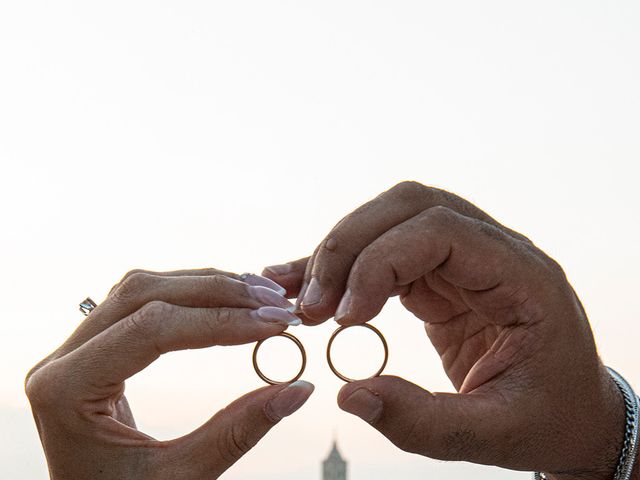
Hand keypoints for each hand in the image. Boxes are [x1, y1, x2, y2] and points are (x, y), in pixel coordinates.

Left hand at [25, 268, 312, 479]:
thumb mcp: (180, 479)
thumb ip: (237, 432)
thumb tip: (298, 390)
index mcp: (67, 391)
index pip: (151, 329)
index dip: (220, 321)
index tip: (275, 324)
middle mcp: (62, 360)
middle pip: (142, 294)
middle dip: (217, 293)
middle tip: (275, 304)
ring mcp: (75, 351)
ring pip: (141, 289)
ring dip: (206, 286)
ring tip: (260, 296)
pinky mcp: (94, 350)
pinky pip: (140, 304)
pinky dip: (189, 296)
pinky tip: (226, 300)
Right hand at [263, 182, 631, 478]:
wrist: (570, 410)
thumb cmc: (549, 417)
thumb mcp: (495, 433)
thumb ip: (424, 421)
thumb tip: (350, 396)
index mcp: (524, 277)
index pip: (442, 231)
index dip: (382, 262)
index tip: (345, 317)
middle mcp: (494, 252)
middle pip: (410, 206)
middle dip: (350, 247)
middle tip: (314, 306)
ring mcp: (465, 259)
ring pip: (390, 220)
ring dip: (340, 253)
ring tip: (302, 298)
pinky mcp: (440, 276)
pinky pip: (385, 253)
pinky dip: (344, 268)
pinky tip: (306, 283)